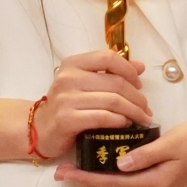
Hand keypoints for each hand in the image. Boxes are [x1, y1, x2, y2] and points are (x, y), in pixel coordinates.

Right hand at [33, 49, 151, 161]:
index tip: (139, 84)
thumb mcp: (86, 83)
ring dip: (134, 111)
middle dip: (137, 97)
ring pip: (112, 101)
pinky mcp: (67, 119)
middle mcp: (68, 78)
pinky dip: (119, 121)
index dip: (129, 70)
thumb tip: (140, 66)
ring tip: (142, 118)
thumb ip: (111, 73)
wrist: (40, 128)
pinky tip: (126, 124)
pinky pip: (102, 117)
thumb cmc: (67, 104)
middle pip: (116, 83)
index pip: (108, 57)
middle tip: (146, 108)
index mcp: (73, 64)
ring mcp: (66, 99)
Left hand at [54, 113, 186, 186]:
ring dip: (98, 176)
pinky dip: (114, 173)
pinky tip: (103, 163)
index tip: (63, 172)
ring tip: (76, 165)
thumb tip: (118, 164)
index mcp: (154, 183)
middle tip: (61, 170)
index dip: (85, 177)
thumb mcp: (171, 142)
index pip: (111, 183)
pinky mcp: (161, 180)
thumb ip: (144, 154)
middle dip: (86, 178)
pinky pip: (131, 179)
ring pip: (120, 184)